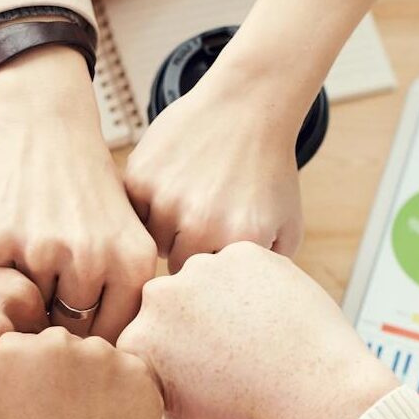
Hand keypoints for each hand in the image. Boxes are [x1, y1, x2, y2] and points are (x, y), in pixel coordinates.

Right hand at [0, 47, 155, 339]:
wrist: (47, 130)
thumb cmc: (90, 194)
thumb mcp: (127, 238)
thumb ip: (124, 297)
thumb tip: (112, 367)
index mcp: (134, 263)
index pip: (113, 338)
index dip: (95, 341)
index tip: (84, 332)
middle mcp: (93, 259)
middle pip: (71, 331)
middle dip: (60, 324)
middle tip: (55, 303)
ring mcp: (44, 250)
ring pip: (32, 313)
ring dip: (29, 300)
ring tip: (36, 268)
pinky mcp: (0, 242)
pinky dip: (2, 274)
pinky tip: (14, 244)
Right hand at [0, 329, 162, 418]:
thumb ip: (11, 382)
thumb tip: (31, 368)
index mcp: (10, 352)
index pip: (24, 346)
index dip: (33, 379)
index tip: (38, 408)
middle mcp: (55, 341)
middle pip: (63, 346)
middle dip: (66, 374)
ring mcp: (101, 352)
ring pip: (100, 358)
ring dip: (98, 383)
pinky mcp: (139, 369)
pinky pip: (131, 374)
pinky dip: (127, 397)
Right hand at [119, 242, 397, 418]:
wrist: (318, 397)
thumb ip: (163, 411)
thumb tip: (163, 394)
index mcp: (138, 343)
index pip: (144, 344)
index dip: (171, 362)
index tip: (199, 376)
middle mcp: (159, 299)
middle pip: (169, 308)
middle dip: (190, 327)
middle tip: (229, 354)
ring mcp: (202, 270)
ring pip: (203, 282)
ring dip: (219, 301)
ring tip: (254, 335)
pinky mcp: (243, 253)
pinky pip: (241, 267)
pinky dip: (254, 286)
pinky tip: (273, 317)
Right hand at [124, 60, 304, 273]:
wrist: (247, 107)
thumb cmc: (267, 170)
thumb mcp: (286, 228)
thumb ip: (263, 275)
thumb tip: (236, 311)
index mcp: (238, 242)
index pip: (208, 290)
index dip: (210, 275)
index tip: (217, 256)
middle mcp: (200, 225)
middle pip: (174, 270)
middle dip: (186, 255)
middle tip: (200, 228)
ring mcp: (166, 200)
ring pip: (149, 243)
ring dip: (164, 231)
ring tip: (186, 206)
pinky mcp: (140, 178)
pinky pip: (132, 214)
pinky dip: (145, 206)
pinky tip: (169, 188)